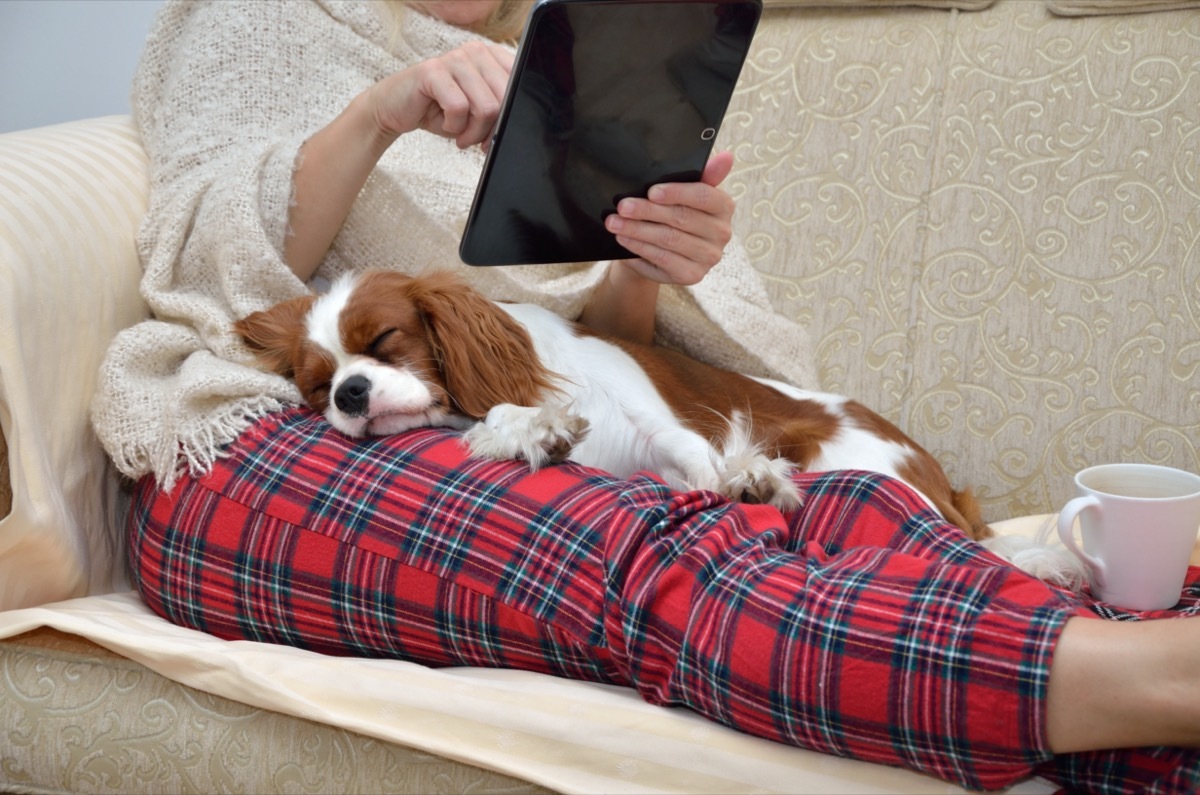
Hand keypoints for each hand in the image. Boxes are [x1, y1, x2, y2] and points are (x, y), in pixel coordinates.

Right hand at [368, 41, 513, 149]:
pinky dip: (453, 126)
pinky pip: (458, 108)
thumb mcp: (477, 112)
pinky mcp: (432, 70)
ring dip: (473, 132)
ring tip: (461, 135)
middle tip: (478, 141)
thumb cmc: (440, 110)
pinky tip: (444, 124)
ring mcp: (454, 58)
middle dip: (492, 130)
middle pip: (504, 100)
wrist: (396, 108)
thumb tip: (518, 127)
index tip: (500, 134)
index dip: (513, 116)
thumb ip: (499, 112)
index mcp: (492, 57)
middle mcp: (476, 52)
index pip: (520, 85)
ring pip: (485, 107)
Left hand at [603, 151, 735, 284]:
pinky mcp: (692, 275)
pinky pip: (662, 258)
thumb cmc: (674, 213)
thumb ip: (703, 174)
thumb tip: (725, 156)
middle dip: (647, 211)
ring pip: (668, 239)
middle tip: (623, 206)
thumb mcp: (684, 192)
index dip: (677, 193)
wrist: (662, 251)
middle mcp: (722, 233)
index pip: (704, 196)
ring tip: (615, 222)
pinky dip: (640, 247)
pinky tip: (624, 239)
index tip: (651, 191)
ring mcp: (709, 257)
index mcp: (724, 207)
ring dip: (637, 230)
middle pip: (681, 218)